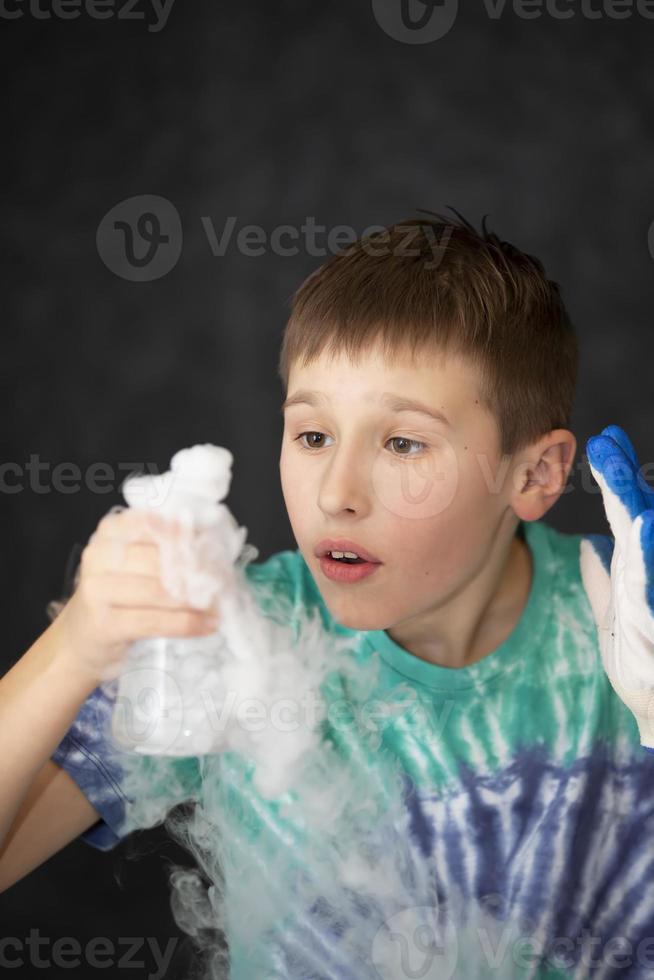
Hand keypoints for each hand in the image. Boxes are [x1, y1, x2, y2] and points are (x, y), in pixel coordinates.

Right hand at [52, 508, 220, 683]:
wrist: (81, 639)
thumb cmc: (119, 595)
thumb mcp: (136, 562)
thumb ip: (165, 548)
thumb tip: (214, 541)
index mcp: (111, 531)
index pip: (156, 524)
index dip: (189, 535)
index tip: (216, 546)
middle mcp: (100, 555)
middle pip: (160, 558)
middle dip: (197, 570)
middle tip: (224, 579)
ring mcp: (98, 590)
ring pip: (160, 590)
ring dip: (196, 599)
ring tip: (219, 604)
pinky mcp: (104, 623)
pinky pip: (155, 621)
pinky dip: (187, 624)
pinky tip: (208, 625)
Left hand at [580, 424, 653, 748]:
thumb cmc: (642, 671)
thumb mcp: (615, 622)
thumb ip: (602, 582)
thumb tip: (591, 543)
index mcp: (642, 573)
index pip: (631, 516)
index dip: (619, 481)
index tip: (604, 444)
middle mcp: (653, 574)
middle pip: (643, 520)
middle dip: (624, 482)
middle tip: (606, 444)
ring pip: (651, 544)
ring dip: (635, 510)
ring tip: (618, 474)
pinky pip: (645, 585)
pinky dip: (644, 554)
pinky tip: (639, 524)